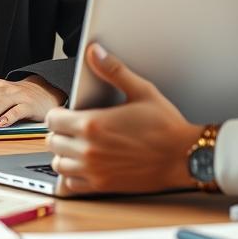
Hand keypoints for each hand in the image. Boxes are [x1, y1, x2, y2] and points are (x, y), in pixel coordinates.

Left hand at [44, 44, 202, 193]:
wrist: (184, 157)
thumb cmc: (166, 126)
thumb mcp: (141, 91)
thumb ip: (114, 71)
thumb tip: (96, 53)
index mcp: (93, 124)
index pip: (52, 119)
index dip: (58, 113)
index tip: (67, 112)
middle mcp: (88, 149)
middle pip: (53, 141)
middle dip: (61, 132)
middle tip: (75, 128)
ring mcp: (94, 170)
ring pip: (59, 164)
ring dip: (64, 154)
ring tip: (79, 146)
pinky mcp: (102, 186)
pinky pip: (72, 184)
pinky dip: (73, 175)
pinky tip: (85, 165)